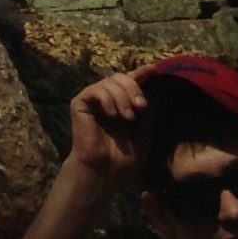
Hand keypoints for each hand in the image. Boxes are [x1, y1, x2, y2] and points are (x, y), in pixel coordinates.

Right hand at [69, 70, 152, 187]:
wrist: (106, 171)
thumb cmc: (125, 156)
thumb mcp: (144, 131)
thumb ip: (148, 111)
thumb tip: (157, 89)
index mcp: (122, 104)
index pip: (130, 82)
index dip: (141, 73)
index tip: (154, 68)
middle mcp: (107, 98)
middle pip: (120, 77)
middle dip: (133, 88)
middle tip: (141, 106)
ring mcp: (93, 99)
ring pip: (109, 82)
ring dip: (122, 97)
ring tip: (127, 117)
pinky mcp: (80, 103)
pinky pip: (96, 90)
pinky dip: (107, 99)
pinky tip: (112, 114)